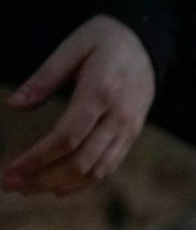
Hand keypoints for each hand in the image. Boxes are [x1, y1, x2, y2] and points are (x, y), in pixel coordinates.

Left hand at [3, 15, 156, 195]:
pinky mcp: (132, 133)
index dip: (37, 159)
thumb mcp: (71, 48)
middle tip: (12, 186)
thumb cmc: (105, 40)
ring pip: (96, 170)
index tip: (11, 169)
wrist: (148, 40)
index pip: (67, 137)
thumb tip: (14, 105)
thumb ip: (44, 78)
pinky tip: (60, 188)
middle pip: (81, 161)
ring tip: (30, 189)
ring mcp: (129, 128)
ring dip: (61, 185)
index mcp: (100, 93)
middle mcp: (118, 116)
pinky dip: (84, 182)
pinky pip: (109, 166)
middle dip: (44, 178)